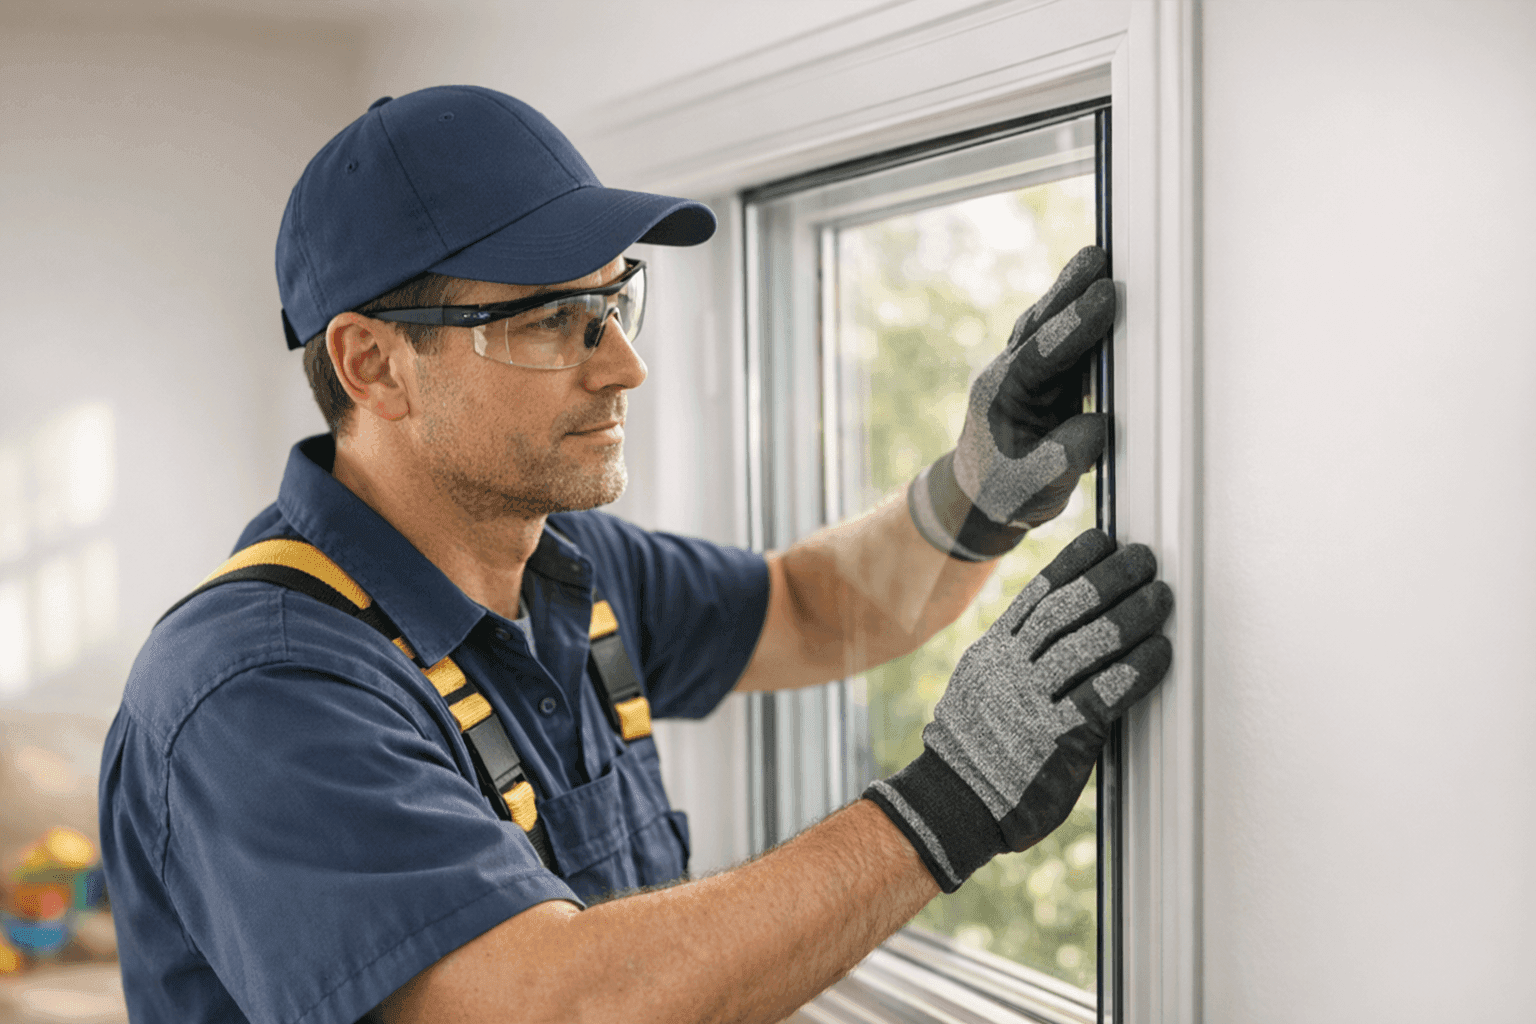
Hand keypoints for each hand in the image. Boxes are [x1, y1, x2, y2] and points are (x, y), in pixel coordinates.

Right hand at [865, 528, 1171, 891]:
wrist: (954, 805)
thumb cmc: (975, 752)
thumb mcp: (980, 690)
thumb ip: (1013, 661)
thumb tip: (1055, 633)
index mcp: (992, 654)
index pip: (1037, 594)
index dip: (1073, 562)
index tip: (1103, 541)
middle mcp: (1009, 670)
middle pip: (1066, 609)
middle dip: (1110, 578)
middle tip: (1144, 559)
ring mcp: (1031, 702)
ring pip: (1086, 644)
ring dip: (1130, 616)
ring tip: (1160, 596)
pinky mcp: (1056, 738)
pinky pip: (1103, 694)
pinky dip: (1136, 671)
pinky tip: (1159, 653)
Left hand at [908, 246, 1114, 560]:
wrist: (983, 496)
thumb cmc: (1004, 494)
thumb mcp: (1030, 489)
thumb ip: (1060, 459)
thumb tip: (1099, 424)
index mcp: (1000, 396)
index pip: (1037, 355)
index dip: (1071, 327)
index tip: (1102, 299)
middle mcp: (1011, 374)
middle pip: (1039, 324)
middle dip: (1069, 290)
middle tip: (1098, 257)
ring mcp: (1027, 370)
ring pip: (1050, 323)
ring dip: (1074, 292)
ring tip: (1101, 258)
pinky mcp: (1047, 374)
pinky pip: (1065, 337)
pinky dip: (1082, 314)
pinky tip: (1103, 288)